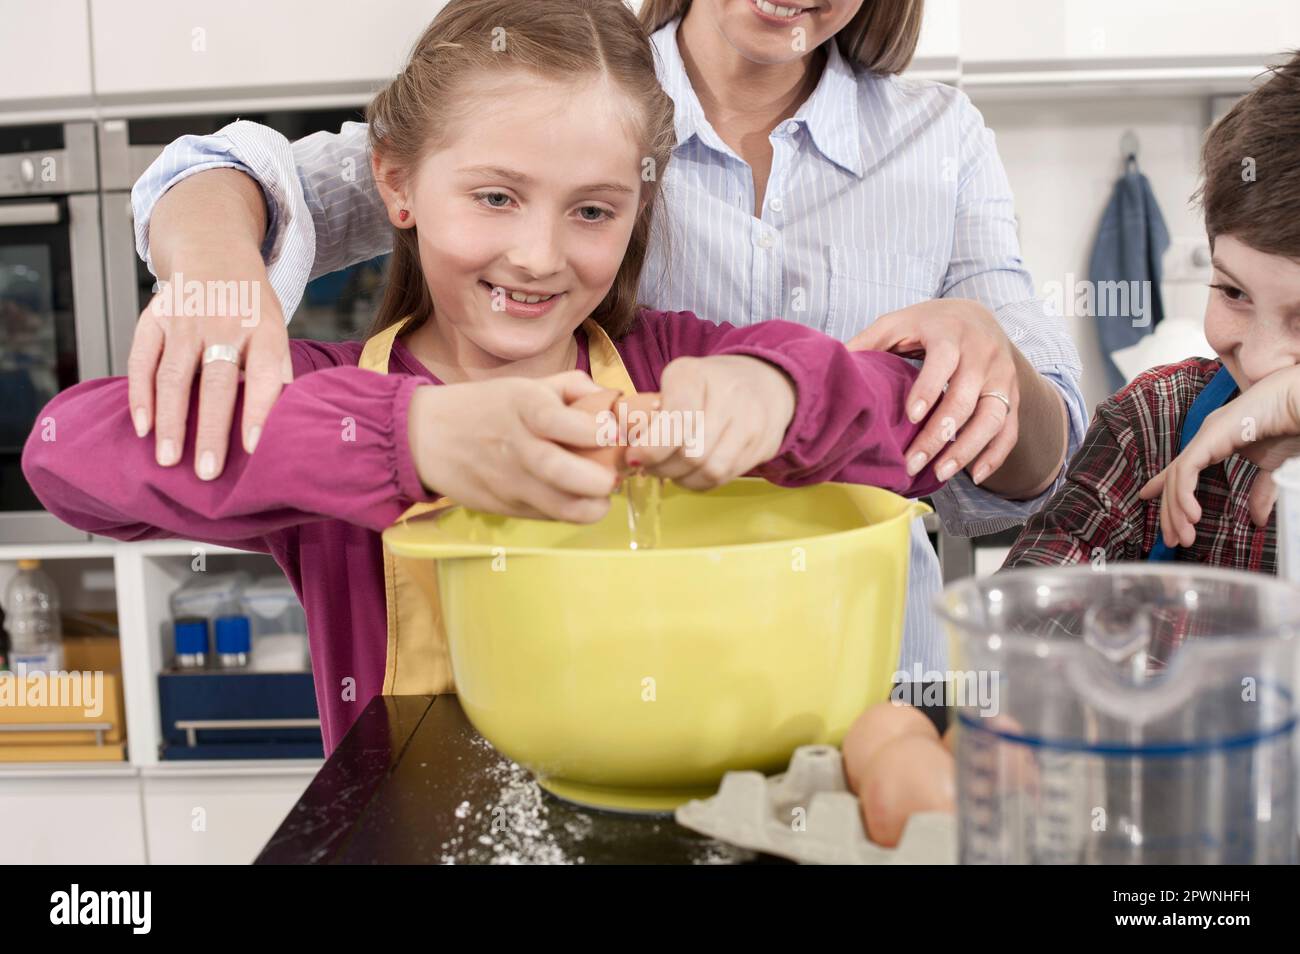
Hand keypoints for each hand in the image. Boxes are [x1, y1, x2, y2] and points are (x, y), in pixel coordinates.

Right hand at [128, 249, 291, 479]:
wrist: (213, 249)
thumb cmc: (251, 305)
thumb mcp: (276, 329)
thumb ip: (278, 372)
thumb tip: (284, 424)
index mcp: (264, 328)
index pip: (264, 374)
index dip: (259, 411)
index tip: (253, 448)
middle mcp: (224, 323)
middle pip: (216, 382)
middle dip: (210, 430)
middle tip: (206, 471)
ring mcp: (186, 319)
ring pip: (174, 376)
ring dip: (170, 422)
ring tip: (169, 460)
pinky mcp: (155, 317)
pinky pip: (142, 361)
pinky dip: (140, 396)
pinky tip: (142, 428)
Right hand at [410, 371, 621, 522]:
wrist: (426, 437)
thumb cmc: (486, 407)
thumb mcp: (525, 385)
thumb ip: (572, 387)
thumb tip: (612, 402)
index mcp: (523, 405)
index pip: (561, 421)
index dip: (596, 430)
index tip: (613, 433)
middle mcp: (516, 445)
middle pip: (559, 470)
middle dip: (598, 480)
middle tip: (613, 477)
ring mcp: (509, 481)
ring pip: (558, 505)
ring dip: (590, 507)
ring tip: (601, 497)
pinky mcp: (504, 507)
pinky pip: (546, 516)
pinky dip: (569, 513)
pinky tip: (577, 501)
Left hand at [631, 354, 795, 490]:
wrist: (765, 382)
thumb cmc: (707, 385)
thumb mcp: (676, 383)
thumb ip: (649, 411)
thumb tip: (624, 442)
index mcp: (695, 375)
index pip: (675, 421)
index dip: (651, 448)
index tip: (634, 457)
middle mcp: (729, 395)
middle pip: (691, 452)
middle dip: (662, 467)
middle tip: (649, 466)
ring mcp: (751, 421)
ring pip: (710, 470)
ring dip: (682, 478)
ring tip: (670, 470)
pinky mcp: (763, 445)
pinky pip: (724, 477)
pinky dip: (701, 481)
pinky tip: (691, 472)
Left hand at [847, 299, 1018, 485]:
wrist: (978, 315)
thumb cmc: (929, 324)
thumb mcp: (897, 323)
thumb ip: (868, 343)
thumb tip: (833, 367)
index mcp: (950, 332)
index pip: (943, 360)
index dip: (929, 388)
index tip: (911, 417)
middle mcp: (982, 353)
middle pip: (965, 398)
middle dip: (939, 434)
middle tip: (913, 462)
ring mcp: (1001, 375)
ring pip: (992, 417)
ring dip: (968, 449)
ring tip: (940, 473)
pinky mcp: (1012, 394)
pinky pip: (1009, 428)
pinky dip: (996, 454)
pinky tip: (975, 475)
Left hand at [1138, 365, 1299, 546]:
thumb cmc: (1292, 426)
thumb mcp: (1273, 468)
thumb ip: (1261, 492)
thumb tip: (1257, 519)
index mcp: (1217, 440)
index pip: (1182, 465)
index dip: (1162, 483)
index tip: (1145, 497)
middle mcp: (1206, 436)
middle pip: (1175, 477)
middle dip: (1170, 511)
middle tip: (1173, 540)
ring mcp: (1207, 434)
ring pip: (1176, 476)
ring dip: (1176, 509)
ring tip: (1182, 536)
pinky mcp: (1211, 435)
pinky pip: (1186, 469)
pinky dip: (1184, 494)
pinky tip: (1191, 515)